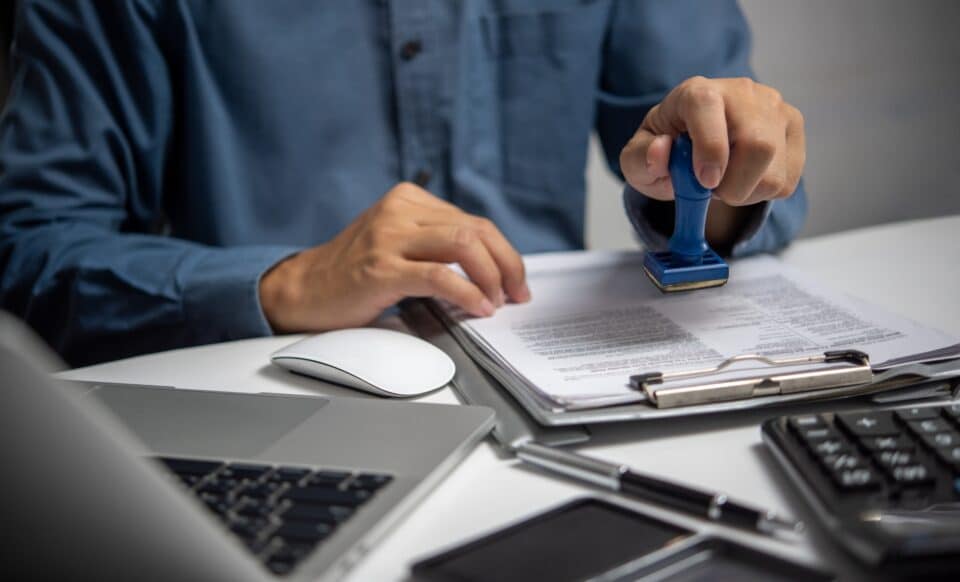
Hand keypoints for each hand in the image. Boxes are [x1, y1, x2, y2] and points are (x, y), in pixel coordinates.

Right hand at [259, 183, 530, 332]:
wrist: (303, 290)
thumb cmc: (353, 273)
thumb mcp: (397, 242)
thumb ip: (435, 242)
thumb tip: (491, 267)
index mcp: (408, 199)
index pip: (474, 221)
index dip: (504, 253)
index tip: (516, 280)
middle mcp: (399, 210)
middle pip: (476, 230)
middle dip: (507, 265)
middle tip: (516, 294)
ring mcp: (388, 238)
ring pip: (464, 246)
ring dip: (491, 278)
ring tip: (495, 302)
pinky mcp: (381, 269)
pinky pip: (439, 276)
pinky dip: (467, 293)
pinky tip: (478, 308)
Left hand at [619, 76, 805, 206]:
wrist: (696, 146)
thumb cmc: (667, 150)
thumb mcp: (637, 159)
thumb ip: (640, 158)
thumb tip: (661, 151)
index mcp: (696, 92)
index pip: (708, 107)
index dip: (709, 148)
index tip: (704, 181)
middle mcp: (742, 92)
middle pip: (757, 144)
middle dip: (732, 184)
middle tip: (711, 189)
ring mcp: (774, 108)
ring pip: (774, 169)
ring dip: (745, 193)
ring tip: (725, 182)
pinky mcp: (793, 129)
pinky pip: (786, 180)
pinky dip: (761, 193)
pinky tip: (744, 179)